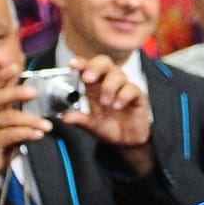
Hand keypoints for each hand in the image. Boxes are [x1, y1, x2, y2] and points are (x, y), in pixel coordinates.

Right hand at [0, 76, 49, 192]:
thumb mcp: (5, 127)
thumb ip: (15, 114)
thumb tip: (33, 98)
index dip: (3, 76)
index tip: (16, 65)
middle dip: (15, 92)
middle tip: (34, 92)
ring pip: (7, 118)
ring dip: (30, 120)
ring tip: (47, 125)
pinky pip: (9, 135)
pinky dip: (26, 133)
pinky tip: (38, 135)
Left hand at [63, 55, 153, 172]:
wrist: (128, 141)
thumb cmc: (109, 128)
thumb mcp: (91, 125)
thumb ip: (80, 120)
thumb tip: (65, 118)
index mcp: (94, 86)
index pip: (87, 68)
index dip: (81, 63)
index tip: (73, 65)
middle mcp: (109, 83)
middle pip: (104, 63)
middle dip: (95, 67)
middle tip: (87, 79)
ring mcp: (124, 88)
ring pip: (118, 74)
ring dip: (108, 86)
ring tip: (105, 102)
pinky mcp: (137, 97)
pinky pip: (131, 88)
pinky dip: (123, 96)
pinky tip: (118, 106)